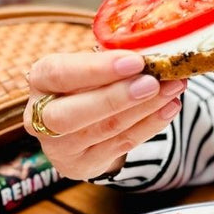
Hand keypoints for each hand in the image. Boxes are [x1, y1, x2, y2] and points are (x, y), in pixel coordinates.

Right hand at [24, 51, 185, 180]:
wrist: (84, 121)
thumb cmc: (90, 81)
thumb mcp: (94, 64)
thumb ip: (114, 58)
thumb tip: (154, 49)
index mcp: (41, 79)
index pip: (60, 74)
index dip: (96, 69)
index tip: (134, 61)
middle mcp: (40, 116)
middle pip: (71, 114)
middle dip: (116, 98)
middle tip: (153, 82)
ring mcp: (60, 147)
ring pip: (103, 130)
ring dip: (144, 108)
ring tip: (173, 88)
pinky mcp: (83, 165)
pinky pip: (121, 145)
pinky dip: (150, 125)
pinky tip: (170, 108)